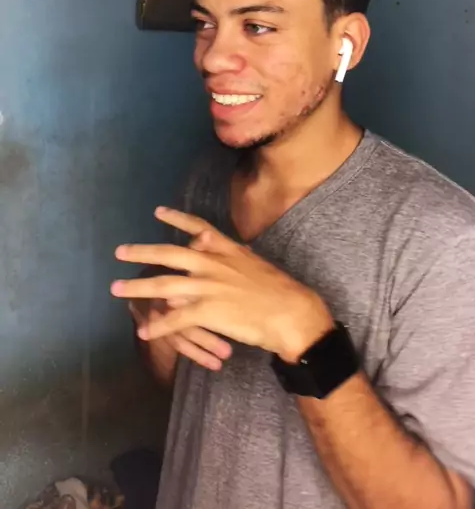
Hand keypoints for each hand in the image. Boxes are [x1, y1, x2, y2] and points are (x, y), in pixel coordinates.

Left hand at [112, 207, 333, 362]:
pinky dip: (158, 327)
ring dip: (137, 288)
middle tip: (119, 252)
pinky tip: (145, 332)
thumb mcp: (253, 261)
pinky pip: (176, 319)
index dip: (176, 219)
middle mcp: (211, 263)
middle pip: (169, 254)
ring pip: (163, 285)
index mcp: (225, 249)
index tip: (157, 211)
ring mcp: (207, 286)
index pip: (196, 227)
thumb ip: (230, 254)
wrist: (290, 311)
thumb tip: (211, 246)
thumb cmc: (277, 288)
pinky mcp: (208, 311)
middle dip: (141, 252)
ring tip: (116, 289)